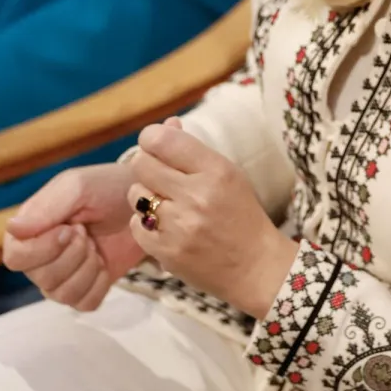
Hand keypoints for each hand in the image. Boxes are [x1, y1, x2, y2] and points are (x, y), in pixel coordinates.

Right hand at [3, 161, 143, 310]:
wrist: (146, 203)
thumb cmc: (108, 187)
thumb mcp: (78, 186)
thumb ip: (47, 206)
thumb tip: (13, 228)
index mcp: (30, 232)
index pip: (16, 258)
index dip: (42, 249)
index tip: (70, 228)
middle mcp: (40, 259)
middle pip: (42, 279)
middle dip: (73, 255)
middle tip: (88, 232)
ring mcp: (63, 277)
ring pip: (63, 295)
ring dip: (87, 269)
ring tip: (97, 245)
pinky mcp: (88, 289)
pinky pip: (85, 303)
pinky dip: (99, 284)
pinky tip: (105, 263)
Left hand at [127, 121, 296, 318]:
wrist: (255, 266)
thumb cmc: (242, 214)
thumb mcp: (229, 175)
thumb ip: (194, 151)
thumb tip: (166, 124)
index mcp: (216, 171)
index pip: (163, 141)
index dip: (152, 138)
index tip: (156, 144)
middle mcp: (196, 196)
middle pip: (141, 164)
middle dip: (146, 165)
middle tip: (159, 174)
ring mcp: (179, 226)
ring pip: (135, 195)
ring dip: (146, 196)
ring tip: (167, 203)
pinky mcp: (165, 251)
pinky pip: (135, 225)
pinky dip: (146, 223)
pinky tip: (165, 225)